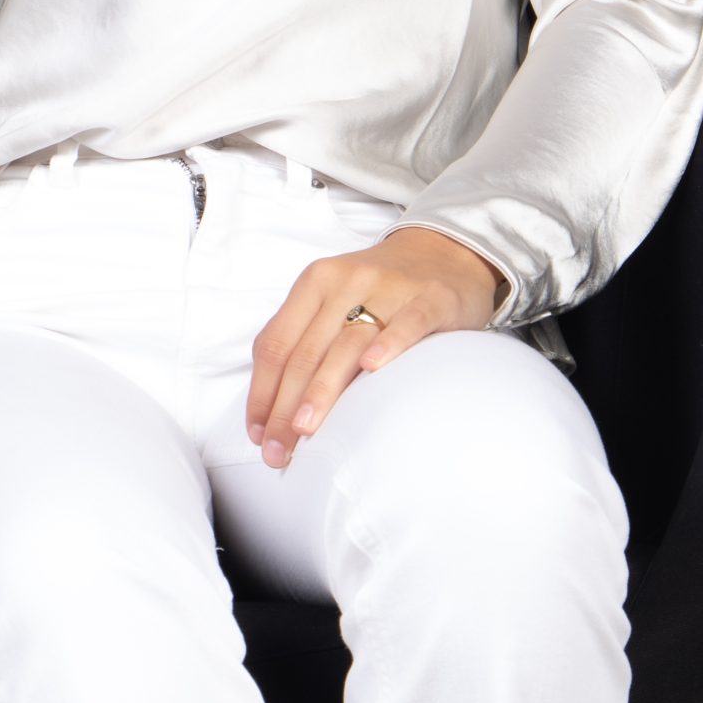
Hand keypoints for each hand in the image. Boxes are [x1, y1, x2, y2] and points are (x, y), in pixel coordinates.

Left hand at [246, 226, 508, 468]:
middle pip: (305, 351)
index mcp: (314, 283)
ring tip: (306, 429)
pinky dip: (388, 345)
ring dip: (322, 390)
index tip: (256, 433)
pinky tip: (372, 370)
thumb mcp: (334, 300)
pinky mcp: (430, 299)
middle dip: (284, 407)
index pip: (275, 344)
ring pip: (347, 343)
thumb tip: (273, 409)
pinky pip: (408, 323)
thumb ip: (306, 341)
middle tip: (277, 450)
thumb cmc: (380, 290)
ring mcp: (388, 289)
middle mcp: (346, 282)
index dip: (260, 392)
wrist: (446, 252)